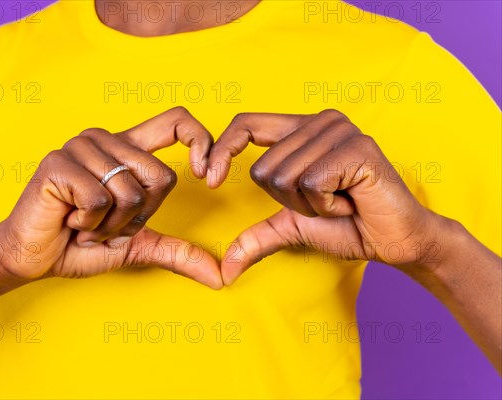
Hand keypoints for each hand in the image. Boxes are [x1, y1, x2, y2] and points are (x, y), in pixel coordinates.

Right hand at [0, 107, 221, 288]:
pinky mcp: (59, 163)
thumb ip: (177, 252)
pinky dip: (90, 224)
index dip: (200, 141)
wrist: (32, 258)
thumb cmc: (80, 244)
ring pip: (131, 192)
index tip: (206, 177)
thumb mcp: (138, 246)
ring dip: (111, 225)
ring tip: (85, 222)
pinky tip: (69, 219)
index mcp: (127, 150)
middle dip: (139, 217)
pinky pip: (100, 200)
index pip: (176, 121)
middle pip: (160, 176)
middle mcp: (106, 140)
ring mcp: (80, 147)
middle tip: (106, 222)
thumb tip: (220, 276)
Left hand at [208, 109, 442, 284]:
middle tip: (324, 202)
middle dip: (288, 201)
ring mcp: (339, 131)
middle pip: (263, 167)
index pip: (246, 123)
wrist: (395, 240)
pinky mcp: (356, 147)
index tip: (210, 179)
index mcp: (301, 129)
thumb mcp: (293, 227)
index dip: (222, 149)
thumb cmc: (348, 226)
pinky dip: (326, 204)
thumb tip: (225, 268)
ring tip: (339, 200)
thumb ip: (258, 236)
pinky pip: (311, 183)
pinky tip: (350, 200)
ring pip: (284, 176)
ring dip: (308, 204)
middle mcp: (319, 122)